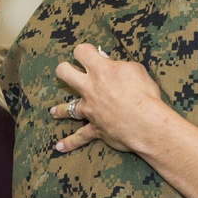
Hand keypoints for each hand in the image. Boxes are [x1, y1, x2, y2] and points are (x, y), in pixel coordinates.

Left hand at [51, 44, 171, 153]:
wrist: (145, 122)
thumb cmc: (144, 94)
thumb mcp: (136, 70)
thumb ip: (119, 65)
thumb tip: (106, 61)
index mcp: (100, 70)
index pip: (82, 52)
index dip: (84, 50)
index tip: (89, 52)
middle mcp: (90, 88)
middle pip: (65, 73)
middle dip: (65, 70)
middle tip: (69, 71)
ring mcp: (89, 109)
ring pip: (67, 107)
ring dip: (60, 109)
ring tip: (53, 112)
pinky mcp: (94, 128)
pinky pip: (79, 137)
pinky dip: (70, 143)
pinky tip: (59, 147)